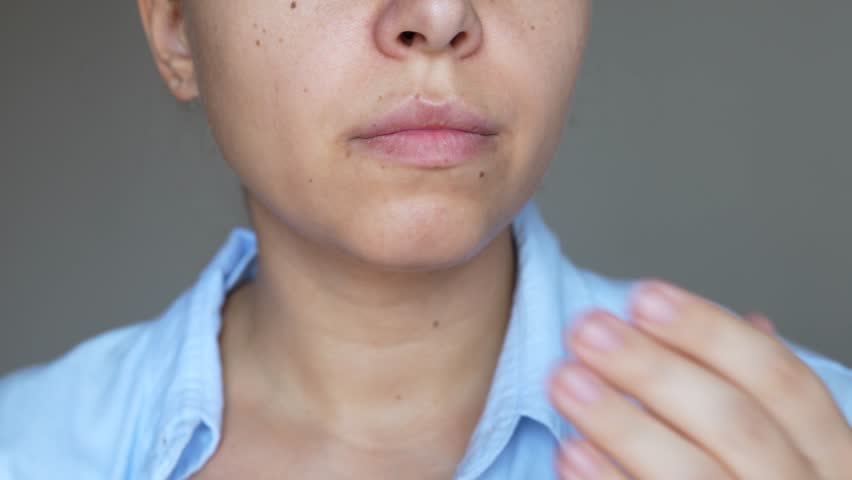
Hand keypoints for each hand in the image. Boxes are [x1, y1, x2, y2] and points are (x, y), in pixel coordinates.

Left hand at [547, 280, 851, 478]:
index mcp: (834, 457)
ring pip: (691, 475)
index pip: (782, 380)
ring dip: (623, 423)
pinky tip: (570, 450)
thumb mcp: (798, 452)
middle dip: (655, 369)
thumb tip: (756, 320)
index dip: (710, 332)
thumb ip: (771, 399)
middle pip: (734, 422)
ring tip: (563, 379)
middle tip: (587, 329)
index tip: (642, 296)